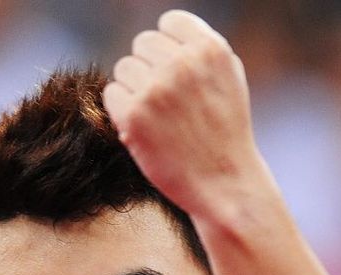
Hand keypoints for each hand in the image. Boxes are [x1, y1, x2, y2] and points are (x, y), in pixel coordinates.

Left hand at [103, 10, 257, 219]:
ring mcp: (156, 88)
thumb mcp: (228, 82)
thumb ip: (201, 53)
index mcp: (209, 49)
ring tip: (157, 119)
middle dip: (150, 71)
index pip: (169, 22)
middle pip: (142, 44)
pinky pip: (112, 95)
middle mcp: (182, 63)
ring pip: (124, 68)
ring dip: (134, 91)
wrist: (224, 185)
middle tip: (165, 105)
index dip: (168, 49)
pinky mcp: (134, 115)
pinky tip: (143, 131)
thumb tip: (166, 33)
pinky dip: (122, 113)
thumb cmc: (225, 137)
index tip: (174, 76)